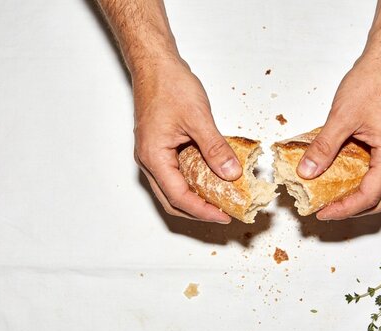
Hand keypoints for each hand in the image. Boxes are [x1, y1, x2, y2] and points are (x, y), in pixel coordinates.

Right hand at [133, 59, 241, 222]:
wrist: (155, 64)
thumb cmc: (169, 85)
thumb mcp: (198, 118)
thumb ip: (215, 149)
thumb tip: (231, 174)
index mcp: (153, 157)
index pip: (178, 197)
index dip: (202, 210)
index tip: (224, 216)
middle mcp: (149, 160)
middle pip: (171, 200)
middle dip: (197, 210)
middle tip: (223, 213)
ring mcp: (152, 154)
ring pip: (172, 188)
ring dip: (194, 197)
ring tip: (218, 200)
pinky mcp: (159, 147)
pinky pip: (174, 173)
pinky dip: (191, 181)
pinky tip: (210, 178)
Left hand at [297, 55, 380, 219]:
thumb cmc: (372, 82)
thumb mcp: (341, 117)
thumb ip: (323, 148)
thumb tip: (306, 171)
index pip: (369, 196)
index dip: (344, 209)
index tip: (322, 213)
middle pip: (379, 198)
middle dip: (351, 209)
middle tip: (325, 211)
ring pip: (380, 187)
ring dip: (356, 197)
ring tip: (330, 199)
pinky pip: (379, 173)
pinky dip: (361, 182)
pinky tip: (340, 179)